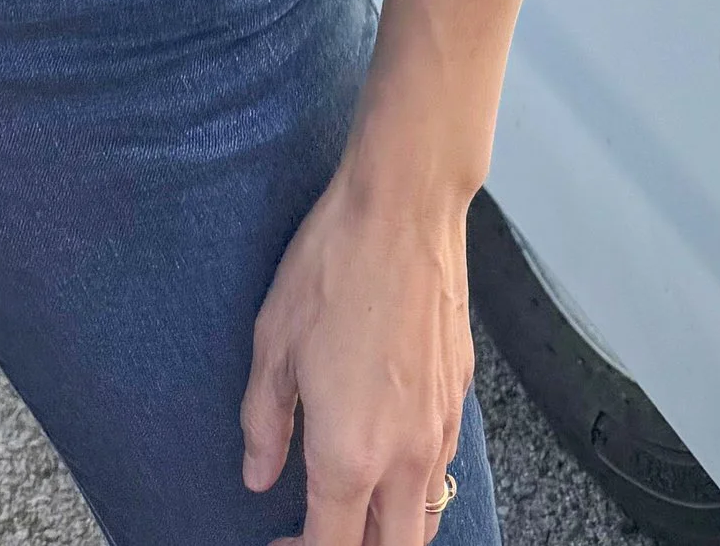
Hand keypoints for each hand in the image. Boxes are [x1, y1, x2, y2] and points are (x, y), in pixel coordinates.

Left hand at [240, 164, 472, 545]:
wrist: (405, 207)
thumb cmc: (333, 267)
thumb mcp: (274, 342)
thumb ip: (264, 423)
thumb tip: (258, 476)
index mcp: (350, 454)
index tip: (276, 540)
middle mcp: (405, 456)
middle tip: (317, 528)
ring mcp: (441, 428)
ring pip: (426, 518)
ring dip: (391, 527)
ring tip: (355, 503)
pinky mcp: (461, 395)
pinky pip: (443, 466)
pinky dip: (417, 484)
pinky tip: (388, 447)